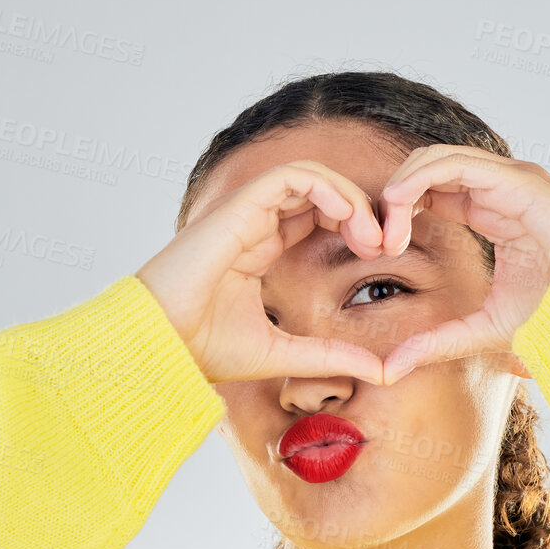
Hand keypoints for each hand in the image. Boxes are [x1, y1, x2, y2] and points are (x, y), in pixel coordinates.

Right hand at [134, 160, 388, 383]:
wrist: (160, 345)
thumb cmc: (203, 349)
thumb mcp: (284, 353)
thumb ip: (330, 356)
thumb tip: (381, 372)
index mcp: (262, 249)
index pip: (319, 216)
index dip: (357, 226)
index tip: (383, 255)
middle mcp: (256, 225)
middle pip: (322, 192)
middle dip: (363, 209)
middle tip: (389, 242)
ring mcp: (246, 213)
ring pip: (311, 177)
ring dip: (350, 197)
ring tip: (372, 234)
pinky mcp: (238, 207)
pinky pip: (291, 176)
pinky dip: (327, 187)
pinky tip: (349, 216)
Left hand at [372, 147, 549, 384]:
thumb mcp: (481, 330)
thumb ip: (437, 343)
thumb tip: (389, 371)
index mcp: (491, 209)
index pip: (430, 190)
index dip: (397, 213)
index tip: (378, 251)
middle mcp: (498, 186)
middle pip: (425, 169)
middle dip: (391, 200)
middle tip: (375, 243)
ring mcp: (508, 178)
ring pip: (433, 159)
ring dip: (399, 191)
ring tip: (387, 234)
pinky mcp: (516, 179)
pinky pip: (453, 164)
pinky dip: (418, 180)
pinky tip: (400, 210)